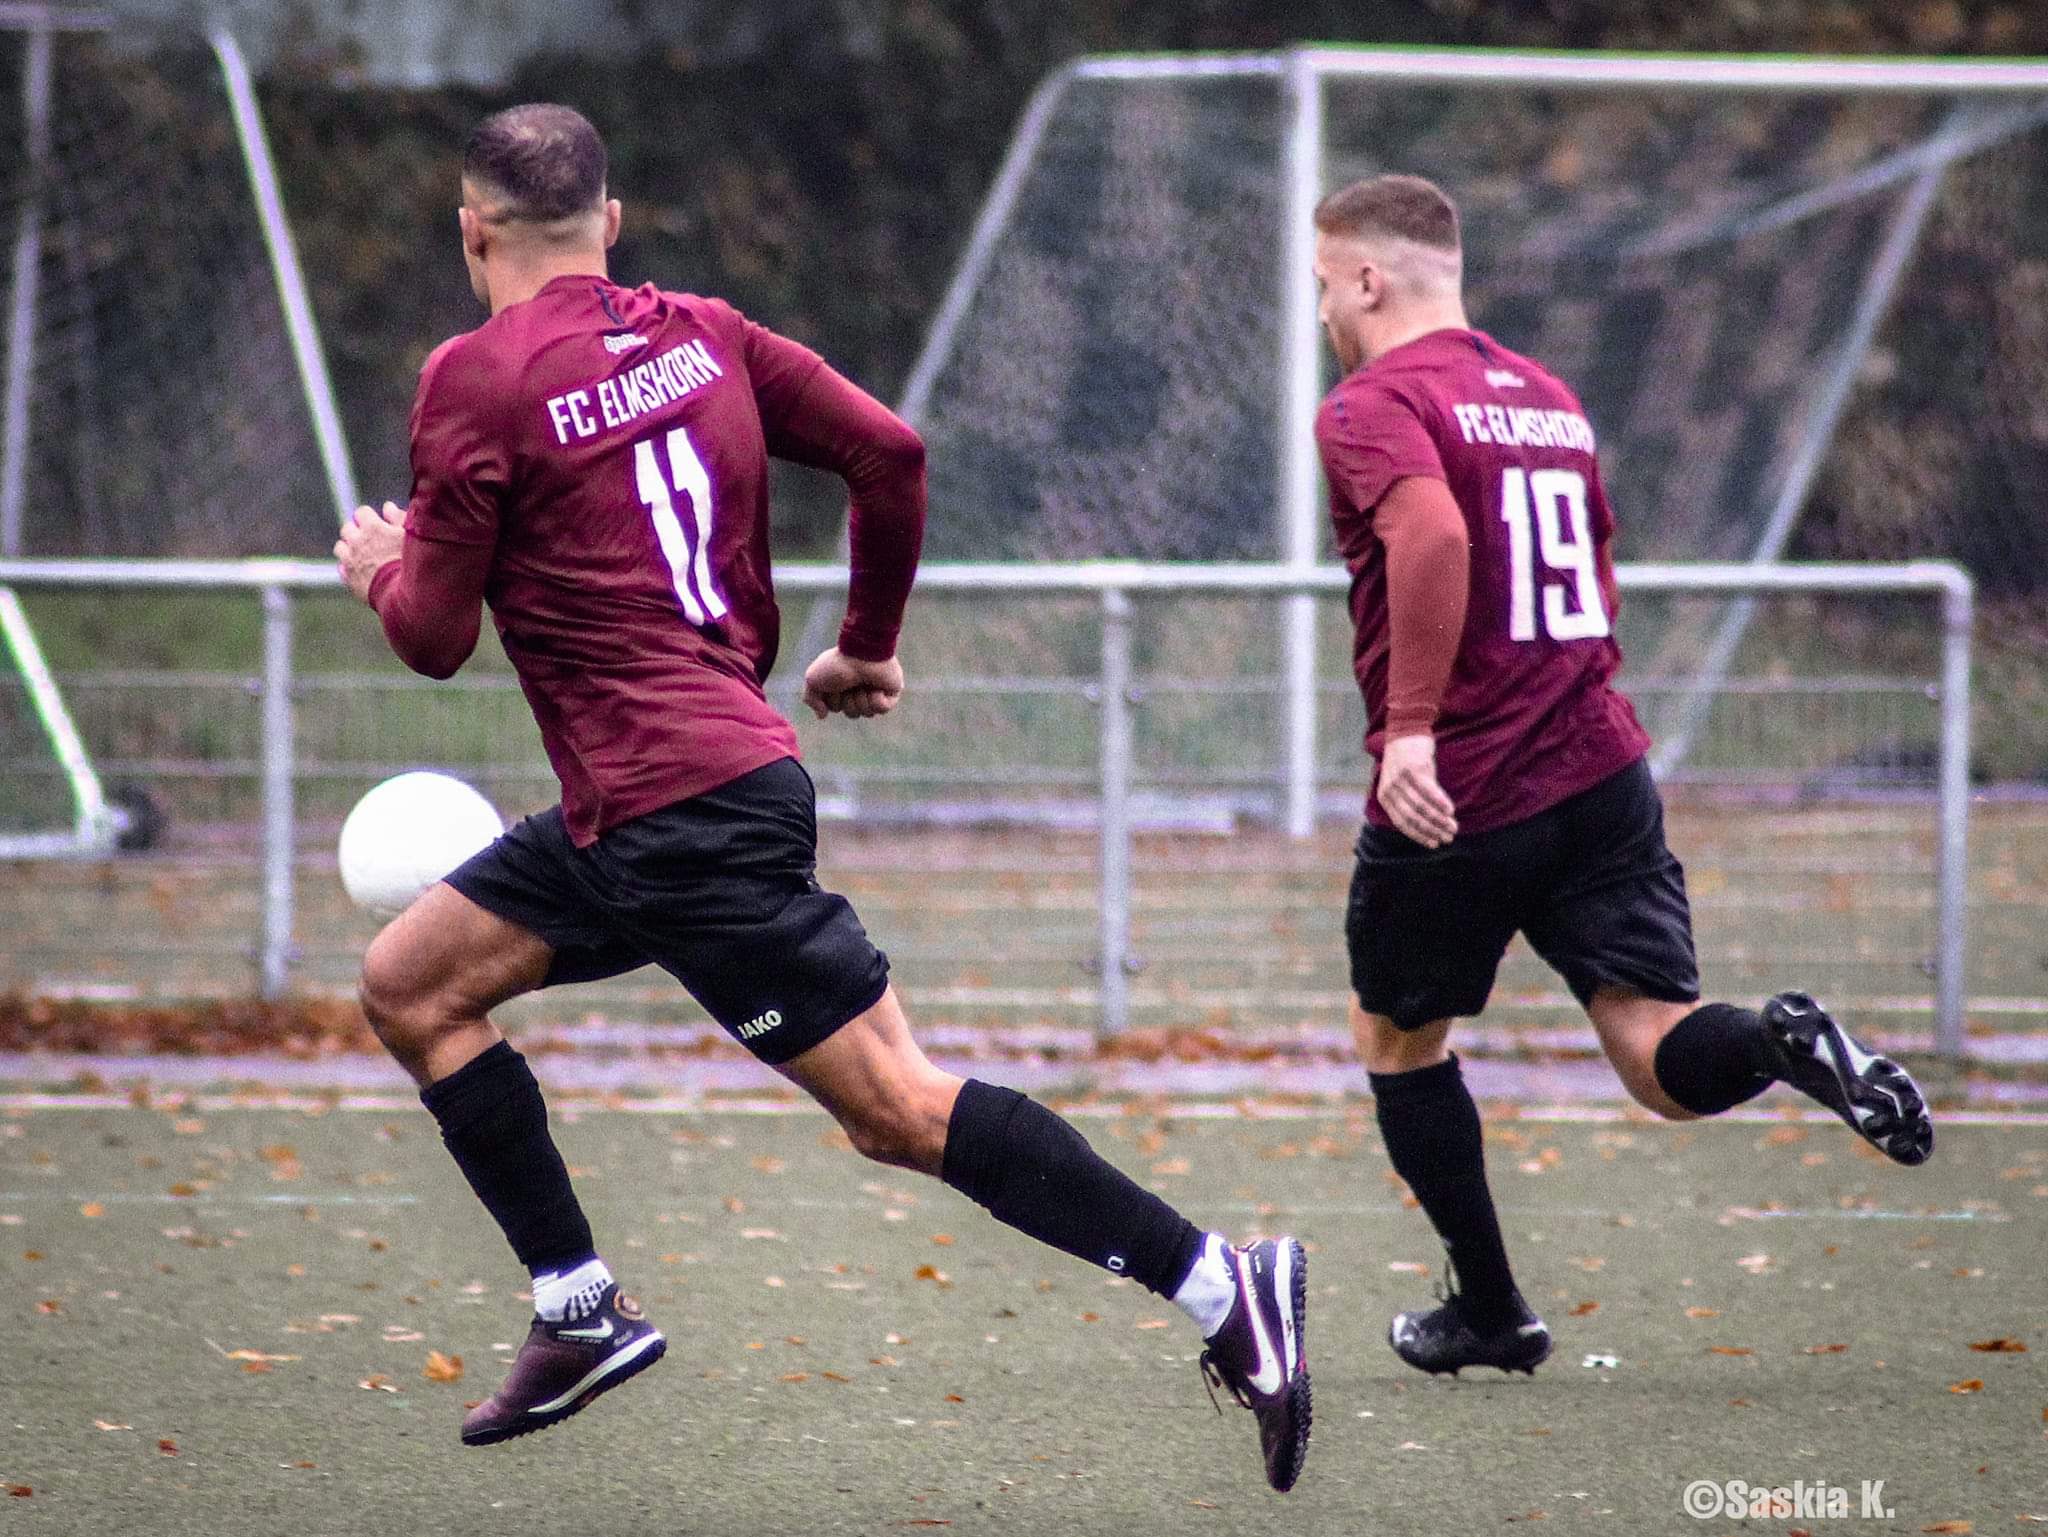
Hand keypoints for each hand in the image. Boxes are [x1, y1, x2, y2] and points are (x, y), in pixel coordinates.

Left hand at [334, 501, 407, 603]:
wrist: (408, 595)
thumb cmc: (415, 562)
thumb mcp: (412, 536)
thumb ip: (399, 518)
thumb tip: (387, 507)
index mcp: (373, 527)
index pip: (362, 512)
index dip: (370, 517)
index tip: (378, 523)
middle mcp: (357, 542)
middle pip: (347, 528)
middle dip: (356, 531)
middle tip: (370, 539)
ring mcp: (350, 561)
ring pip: (340, 547)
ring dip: (349, 547)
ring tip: (363, 554)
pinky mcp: (350, 580)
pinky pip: (342, 569)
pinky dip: (349, 567)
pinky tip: (362, 570)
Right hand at [802, 648, 903, 720]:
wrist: (861, 653)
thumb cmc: (837, 664)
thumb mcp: (813, 680)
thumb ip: (811, 700)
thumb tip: (822, 716)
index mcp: (843, 685)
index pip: (837, 708)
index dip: (833, 700)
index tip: (834, 684)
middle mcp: (860, 688)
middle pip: (852, 714)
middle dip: (848, 702)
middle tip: (850, 685)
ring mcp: (876, 690)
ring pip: (867, 713)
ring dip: (861, 699)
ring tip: (863, 684)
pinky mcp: (892, 691)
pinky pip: (883, 709)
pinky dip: (876, 700)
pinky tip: (875, 688)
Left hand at [1376, 732, 1457, 847]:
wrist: (1405, 729)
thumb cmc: (1406, 759)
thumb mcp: (1398, 782)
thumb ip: (1406, 800)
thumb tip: (1425, 824)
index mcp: (1384, 796)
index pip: (1401, 822)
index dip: (1419, 835)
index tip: (1434, 844)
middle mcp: (1390, 789)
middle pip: (1412, 817)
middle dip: (1432, 830)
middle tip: (1449, 837)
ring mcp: (1401, 778)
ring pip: (1421, 806)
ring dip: (1439, 819)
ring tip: (1453, 826)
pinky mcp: (1414, 768)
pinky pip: (1429, 790)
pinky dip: (1440, 802)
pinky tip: (1451, 810)